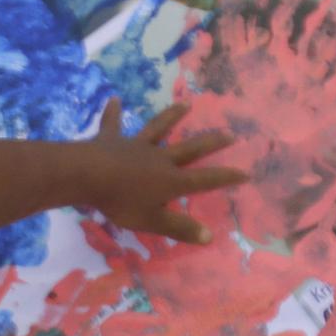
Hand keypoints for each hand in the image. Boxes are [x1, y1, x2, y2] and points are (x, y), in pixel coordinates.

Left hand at [83, 99, 247, 243]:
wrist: (89, 175)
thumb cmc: (122, 201)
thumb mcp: (153, 221)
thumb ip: (180, 228)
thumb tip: (210, 237)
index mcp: (170, 180)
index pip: (204, 179)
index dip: (226, 177)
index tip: (246, 172)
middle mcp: (159, 158)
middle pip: (189, 149)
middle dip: (211, 142)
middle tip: (230, 133)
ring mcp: (136, 146)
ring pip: (158, 129)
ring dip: (172, 116)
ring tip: (186, 104)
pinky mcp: (111, 140)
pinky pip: (113, 124)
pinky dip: (113, 112)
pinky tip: (114, 99)